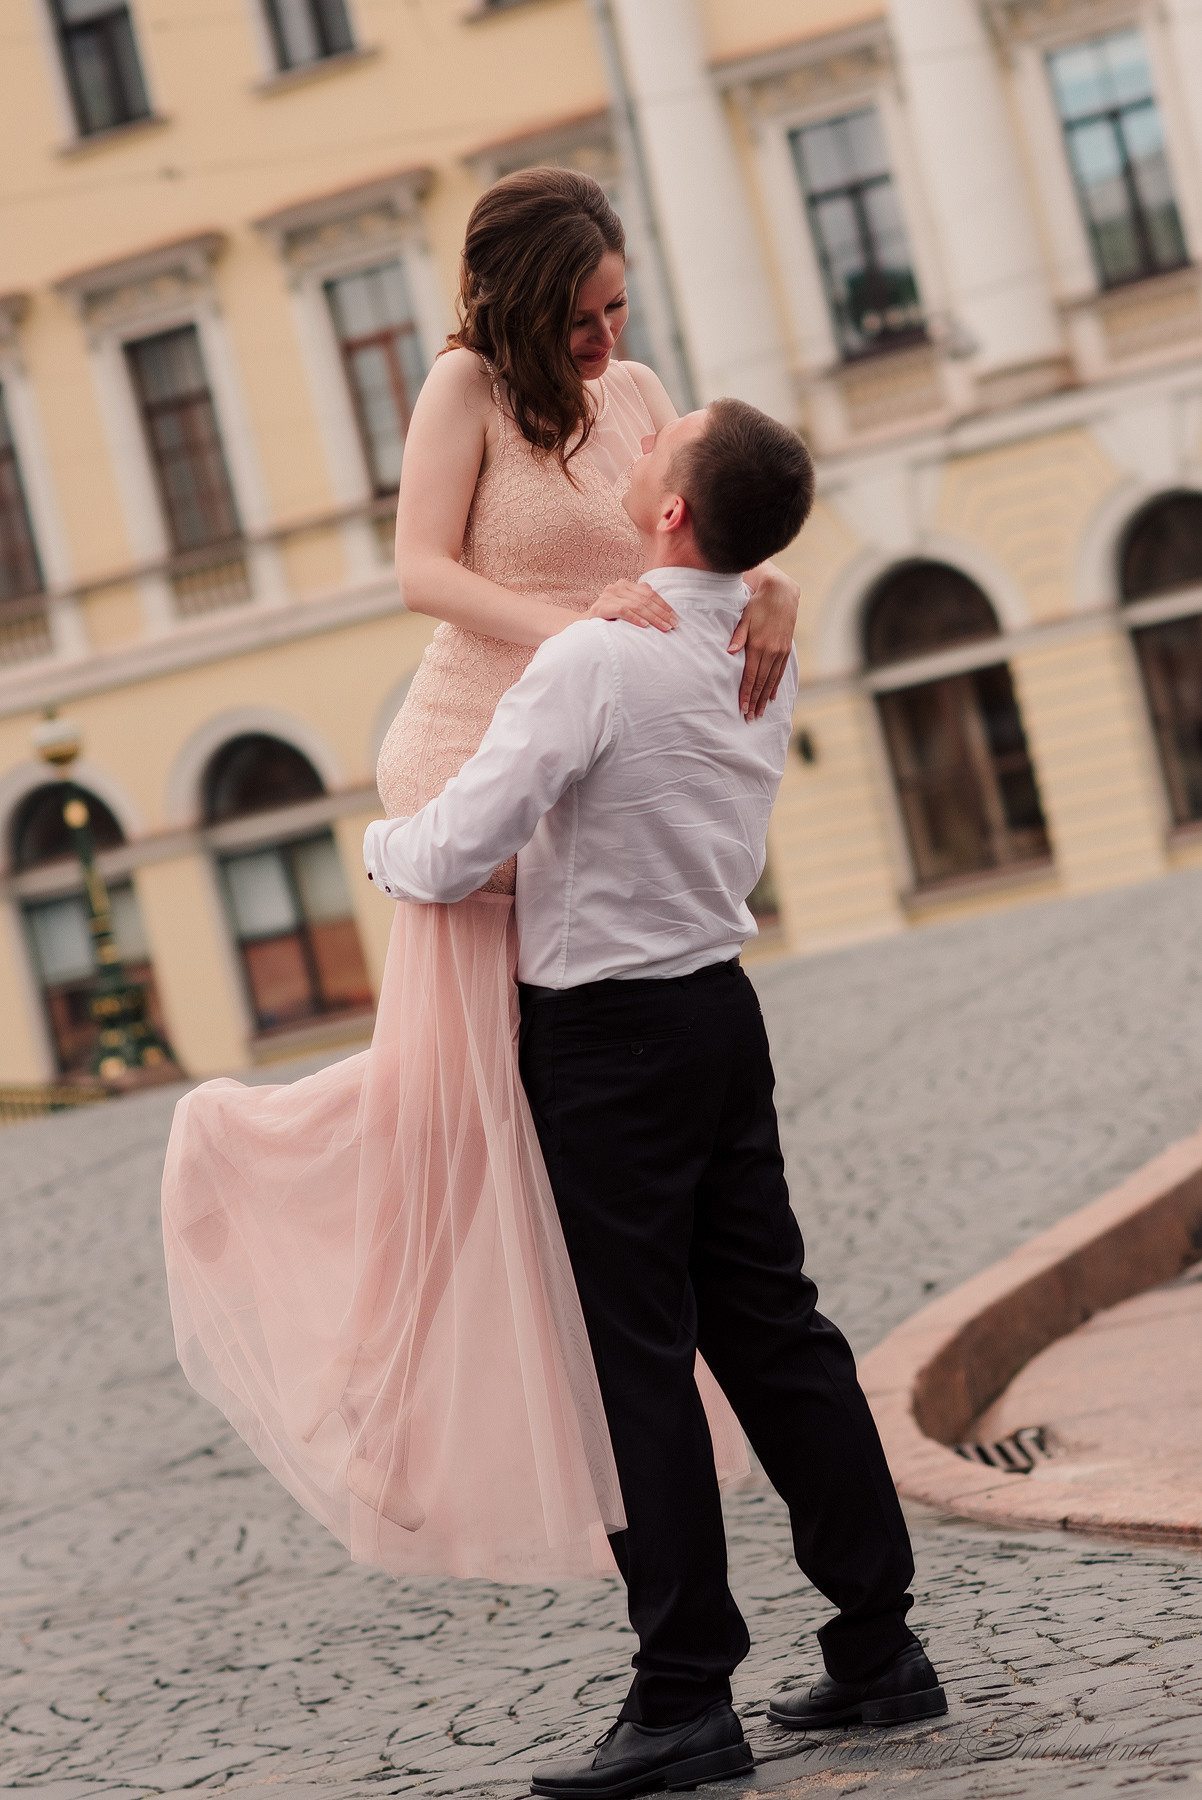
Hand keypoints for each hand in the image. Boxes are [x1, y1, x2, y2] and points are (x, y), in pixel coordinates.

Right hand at [586, 580, 676, 631]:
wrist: (581, 627)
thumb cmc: (608, 620)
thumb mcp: (625, 608)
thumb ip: (640, 601)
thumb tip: (660, 602)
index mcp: (625, 585)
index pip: (650, 593)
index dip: (664, 605)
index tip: (675, 618)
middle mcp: (616, 587)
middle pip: (645, 599)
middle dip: (662, 613)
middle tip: (673, 625)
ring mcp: (607, 596)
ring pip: (637, 605)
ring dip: (653, 617)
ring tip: (664, 627)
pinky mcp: (601, 608)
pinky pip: (623, 611)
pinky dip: (635, 618)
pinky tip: (645, 625)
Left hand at [728, 565, 799, 718]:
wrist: (782, 593)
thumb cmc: (758, 605)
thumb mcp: (745, 618)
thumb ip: (738, 636)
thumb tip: (730, 652)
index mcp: (759, 646)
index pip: (751, 676)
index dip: (747, 694)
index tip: (742, 708)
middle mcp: (772, 652)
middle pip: (762, 683)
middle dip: (755, 701)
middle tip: (750, 718)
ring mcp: (781, 652)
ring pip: (772, 680)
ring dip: (766, 698)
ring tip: (761, 712)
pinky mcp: (786, 649)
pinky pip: (781, 672)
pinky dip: (776, 685)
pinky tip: (772, 696)